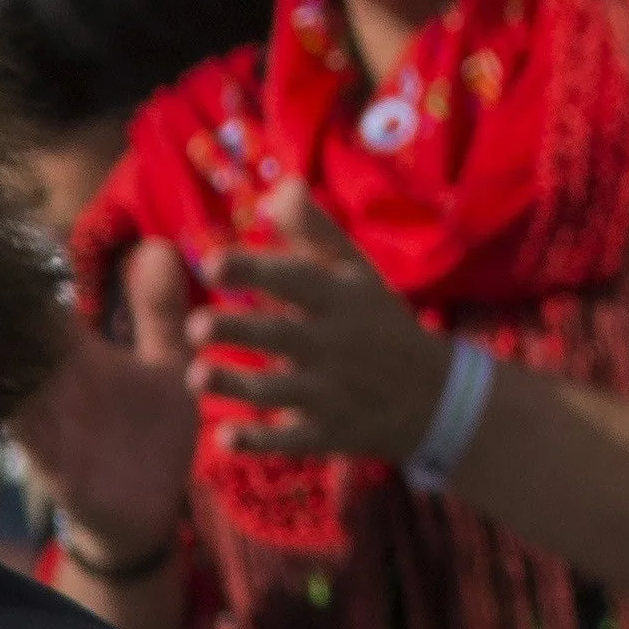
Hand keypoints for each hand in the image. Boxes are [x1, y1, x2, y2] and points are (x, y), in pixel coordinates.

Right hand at [13, 239, 207, 565]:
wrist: (149, 515)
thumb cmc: (151, 434)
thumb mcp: (166, 365)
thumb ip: (159, 312)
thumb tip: (157, 244)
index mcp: (77, 353)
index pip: (40, 299)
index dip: (23, 260)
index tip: (4, 210)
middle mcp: (53, 381)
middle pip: (10, 332)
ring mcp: (48, 420)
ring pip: (6, 375)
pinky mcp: (55, 460)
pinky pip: (26, 431)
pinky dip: (17, 409)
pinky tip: (12, 385)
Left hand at [190, 185, 477, 467]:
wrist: (433, 396)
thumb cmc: (379, 321)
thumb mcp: (356, 273)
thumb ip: (315, 232)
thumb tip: (279, 186)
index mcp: (341, 299)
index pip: (296, 280)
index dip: (255, 271)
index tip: (212, 262)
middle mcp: (335, 345)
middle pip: (282, 336)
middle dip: (240, 331)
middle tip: (195, 326)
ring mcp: (332, 393)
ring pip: (279, 391)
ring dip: (236, 385)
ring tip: (195, 376)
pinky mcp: (328, 433)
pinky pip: (291, 441)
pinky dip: (259, 442)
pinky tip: (224, 438)